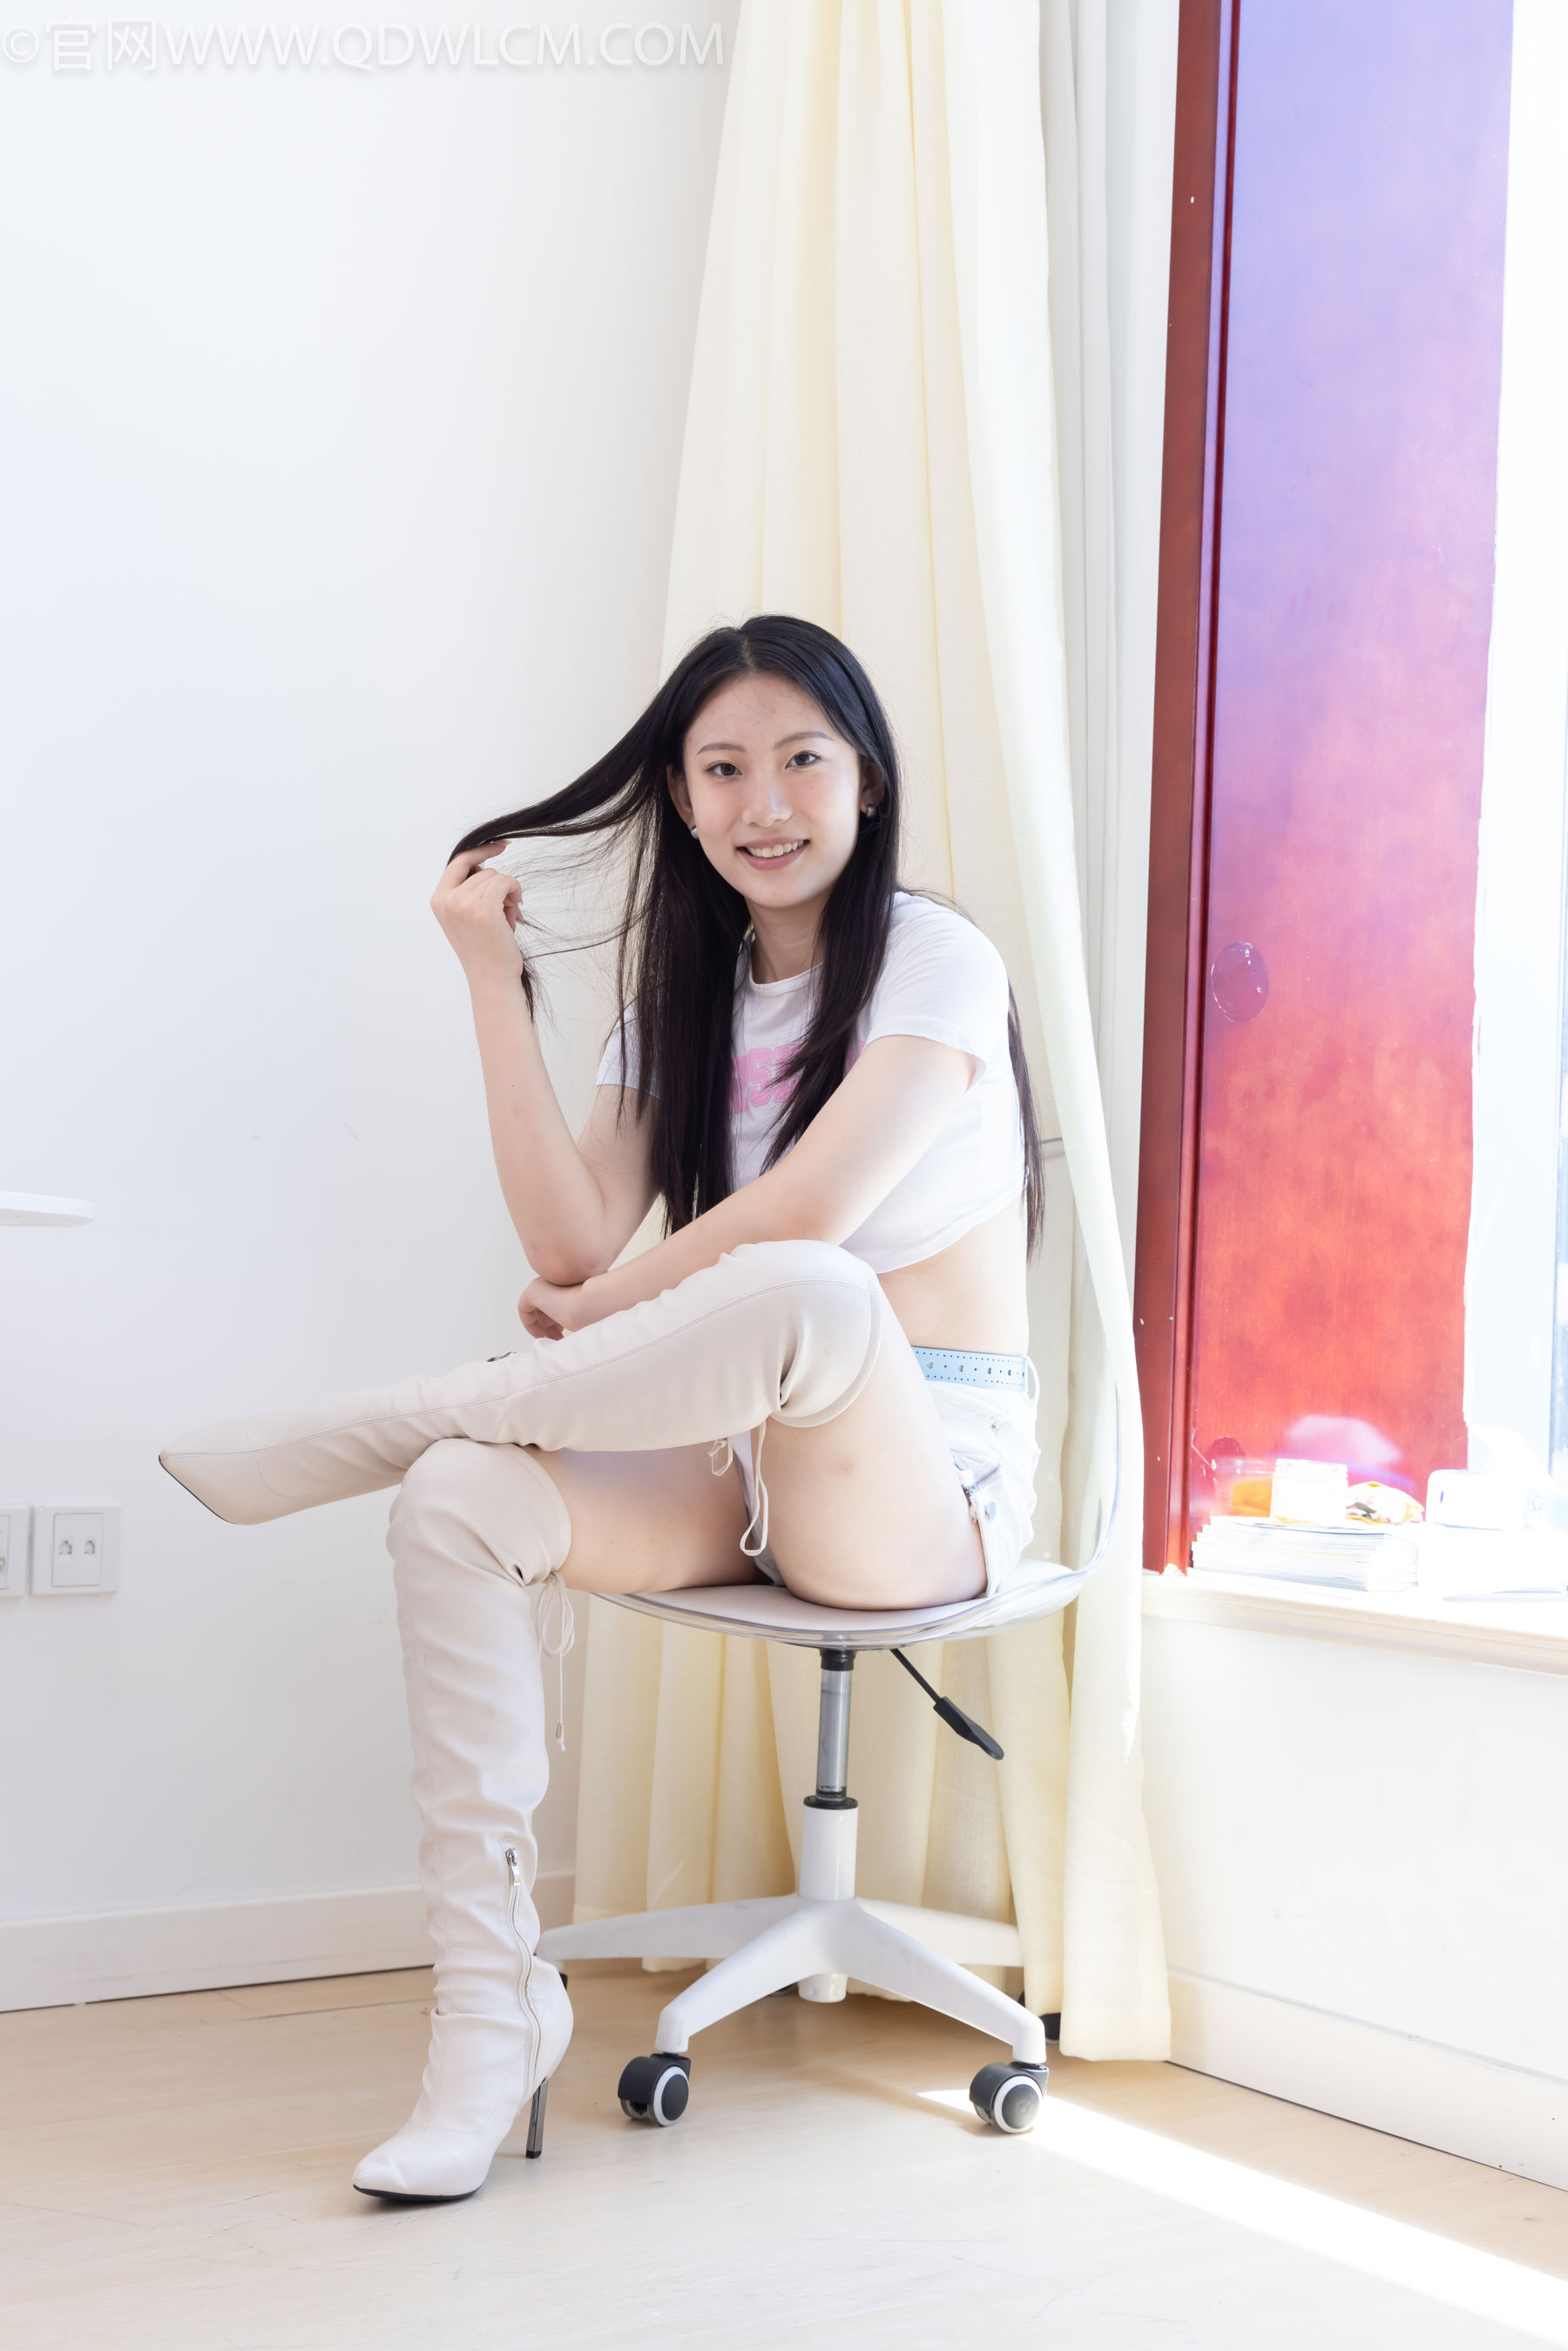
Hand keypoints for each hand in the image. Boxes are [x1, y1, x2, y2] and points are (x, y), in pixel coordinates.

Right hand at [431, 842, 524, 991]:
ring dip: (509, 893)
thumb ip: (470, 891)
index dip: (480, 852)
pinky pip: (505, 882)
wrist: (491, 980)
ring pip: (496, 876)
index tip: (499, 846)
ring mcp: (463, 903)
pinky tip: (515, 911)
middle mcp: (446, 900)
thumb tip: (486, 867)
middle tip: (507, 908)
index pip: (458, 862)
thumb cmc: (486, 951)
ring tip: (507, 918)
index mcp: (439, 900)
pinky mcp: (483, 909)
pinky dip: (515, 892)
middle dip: (500, 885)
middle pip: (483, 870)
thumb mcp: (467, 917)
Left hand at [518, 1273, 597, 1338]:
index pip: (557, 1303)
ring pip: (535, 1309)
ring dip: (541, 1327)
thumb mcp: (587, 1311)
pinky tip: (541, 1335)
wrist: (593, 1303)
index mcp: (568, 1283)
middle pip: (544, 1307)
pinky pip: (524, 1309)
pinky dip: (530, 1325)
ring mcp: (543, 1283)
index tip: (563, 1334)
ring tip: (550, 1339)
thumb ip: (579, 1313)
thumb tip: (574, 1326)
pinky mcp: (532, 1291)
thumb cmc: (596, 1309)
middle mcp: (554, 1280)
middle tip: (556, 1339)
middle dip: (549, 1326)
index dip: (558, 1321)